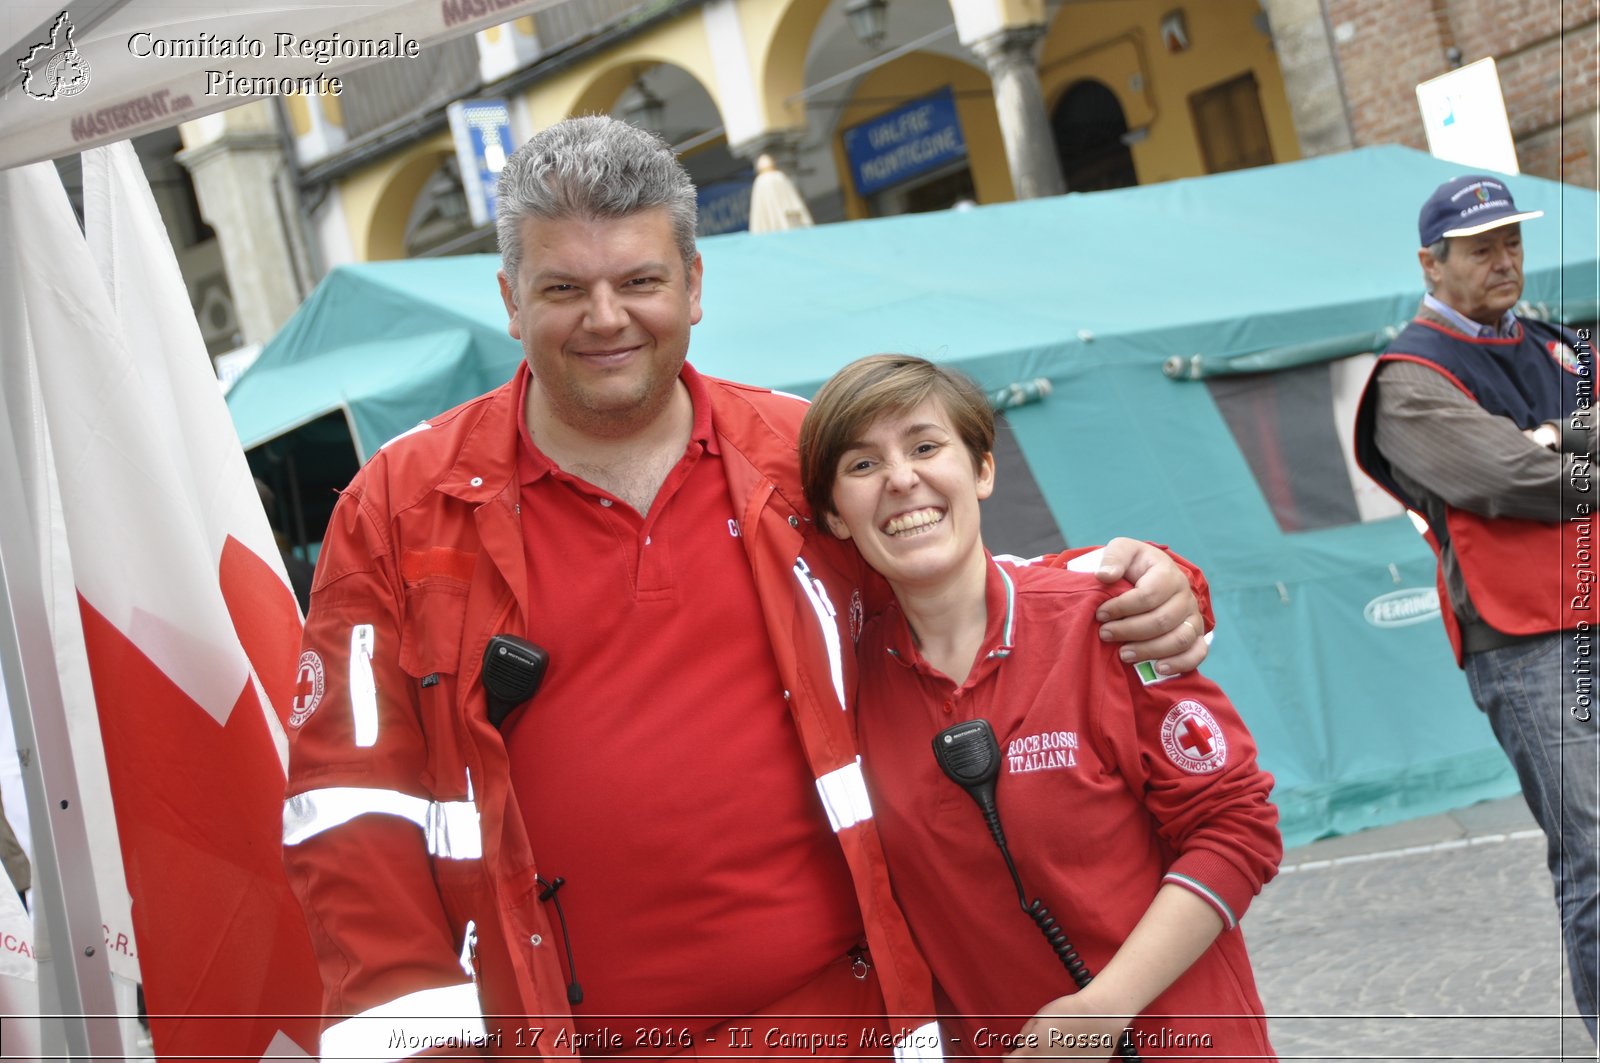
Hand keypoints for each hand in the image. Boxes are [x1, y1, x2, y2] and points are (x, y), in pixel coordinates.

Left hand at [1007, 993, 1127, 1058]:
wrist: (1099, 1015)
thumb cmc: (1071, 1012)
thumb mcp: (1038, 1018)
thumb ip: (1025, 1036)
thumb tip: (1018, 1045)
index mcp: (1032, 1052)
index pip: (1011, 1062)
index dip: (1010, 1056)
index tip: (1011, 1053)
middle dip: (1027, 1057)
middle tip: (1032, 1049)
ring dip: (1046, 1059)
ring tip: (1054, 1047)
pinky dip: (1064, 1059)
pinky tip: (1068, 1050)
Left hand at [1093, 538, 1205, 673]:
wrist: (1150, 576)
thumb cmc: (1134, 565)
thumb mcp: (1122, 551)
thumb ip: (1113, 558)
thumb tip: (1104, 576)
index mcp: (1168, 573)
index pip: (1148, 595)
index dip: (1122, 607)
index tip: (1100, 613)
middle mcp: (1185, 596)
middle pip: (1161, 621)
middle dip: (1129, 630)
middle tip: (1104, 634)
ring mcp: (1193, 616)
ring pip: (1178, 639)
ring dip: (1149, 650)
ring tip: (1123, 654)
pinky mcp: (1196, 634)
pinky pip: (1197, 653)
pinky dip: (1180, 663)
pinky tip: (1158, 668)